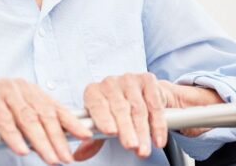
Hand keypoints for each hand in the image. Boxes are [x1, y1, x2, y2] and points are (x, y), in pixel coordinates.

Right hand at [0, 78, 91, 164]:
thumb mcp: (20, 112)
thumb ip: (37, 123)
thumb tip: (59, 145)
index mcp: (32, 91)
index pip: (56, 108)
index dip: (72, 122)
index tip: (86, 136)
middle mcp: (21, 88)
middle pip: (44, 115)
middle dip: (57, 138)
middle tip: (65, 158)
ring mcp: (4, 91)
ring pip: (26, 118)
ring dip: (40, 141)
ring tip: (50, 158)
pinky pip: (2, 119)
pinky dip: (13, 136)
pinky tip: (22, 149)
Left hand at [75, 73, 224, 160]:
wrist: (140, 94)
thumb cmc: (115, 111)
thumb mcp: (103, 123)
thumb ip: (92, 139)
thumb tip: (78, 155)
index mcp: (93, 92)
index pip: (97, 105)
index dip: (103, 118)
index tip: (110, 132)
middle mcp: (109, 83)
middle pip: (119, 108)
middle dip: (126, 130)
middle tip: (131, 146)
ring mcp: (129, 79)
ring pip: (138, 109)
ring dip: (143, 132)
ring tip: (143, 150)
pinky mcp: (147, 79)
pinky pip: (154, 104)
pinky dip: (157, 124)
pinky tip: (158, 139)